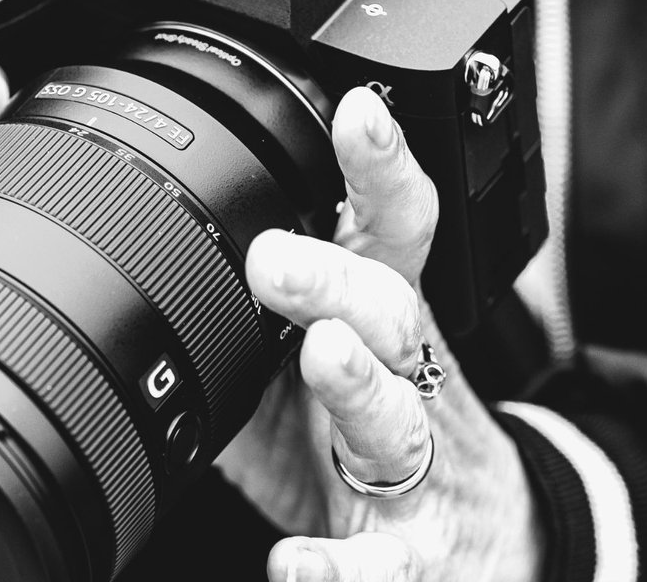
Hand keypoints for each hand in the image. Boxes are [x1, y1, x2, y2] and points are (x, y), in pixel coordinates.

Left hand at [218, 88, 542, 581]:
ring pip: (395, 420)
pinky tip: (297, 566)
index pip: (394, 230)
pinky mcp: (412, 554)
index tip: (355, 111)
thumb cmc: (387, 443)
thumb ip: (259, 318)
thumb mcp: (323, 365)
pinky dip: (336, 569)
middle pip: (392, 311)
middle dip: (338, 279)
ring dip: (358, 386)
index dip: (380, 168)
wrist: (490, 551)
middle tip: (274, 256)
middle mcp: (409, 382)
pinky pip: (377, 563)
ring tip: (323, 356)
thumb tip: (156, 259)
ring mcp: (415, 469)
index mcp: (386, 321)